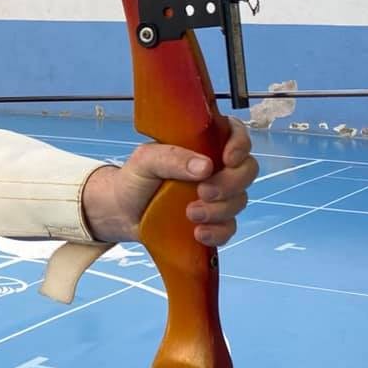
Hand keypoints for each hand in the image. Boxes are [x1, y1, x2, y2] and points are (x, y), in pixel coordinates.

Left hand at [82, 117, 257, 245]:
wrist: (121, 212)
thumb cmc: (134, 178)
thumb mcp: (145, 160)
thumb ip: (172, 157)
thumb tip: (205, 166)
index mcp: (201, 144)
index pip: (235, 133)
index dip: (240, 144)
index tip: (227, 159)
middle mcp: (214, 168)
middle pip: (246, 170)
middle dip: (231, 183)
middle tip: (203, 192)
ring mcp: (216, 196)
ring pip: (239, 200)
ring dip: (220, 210)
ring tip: (191, 214)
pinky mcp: (212, 221)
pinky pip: (229, 228)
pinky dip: (218, 232)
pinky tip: (198, 233)